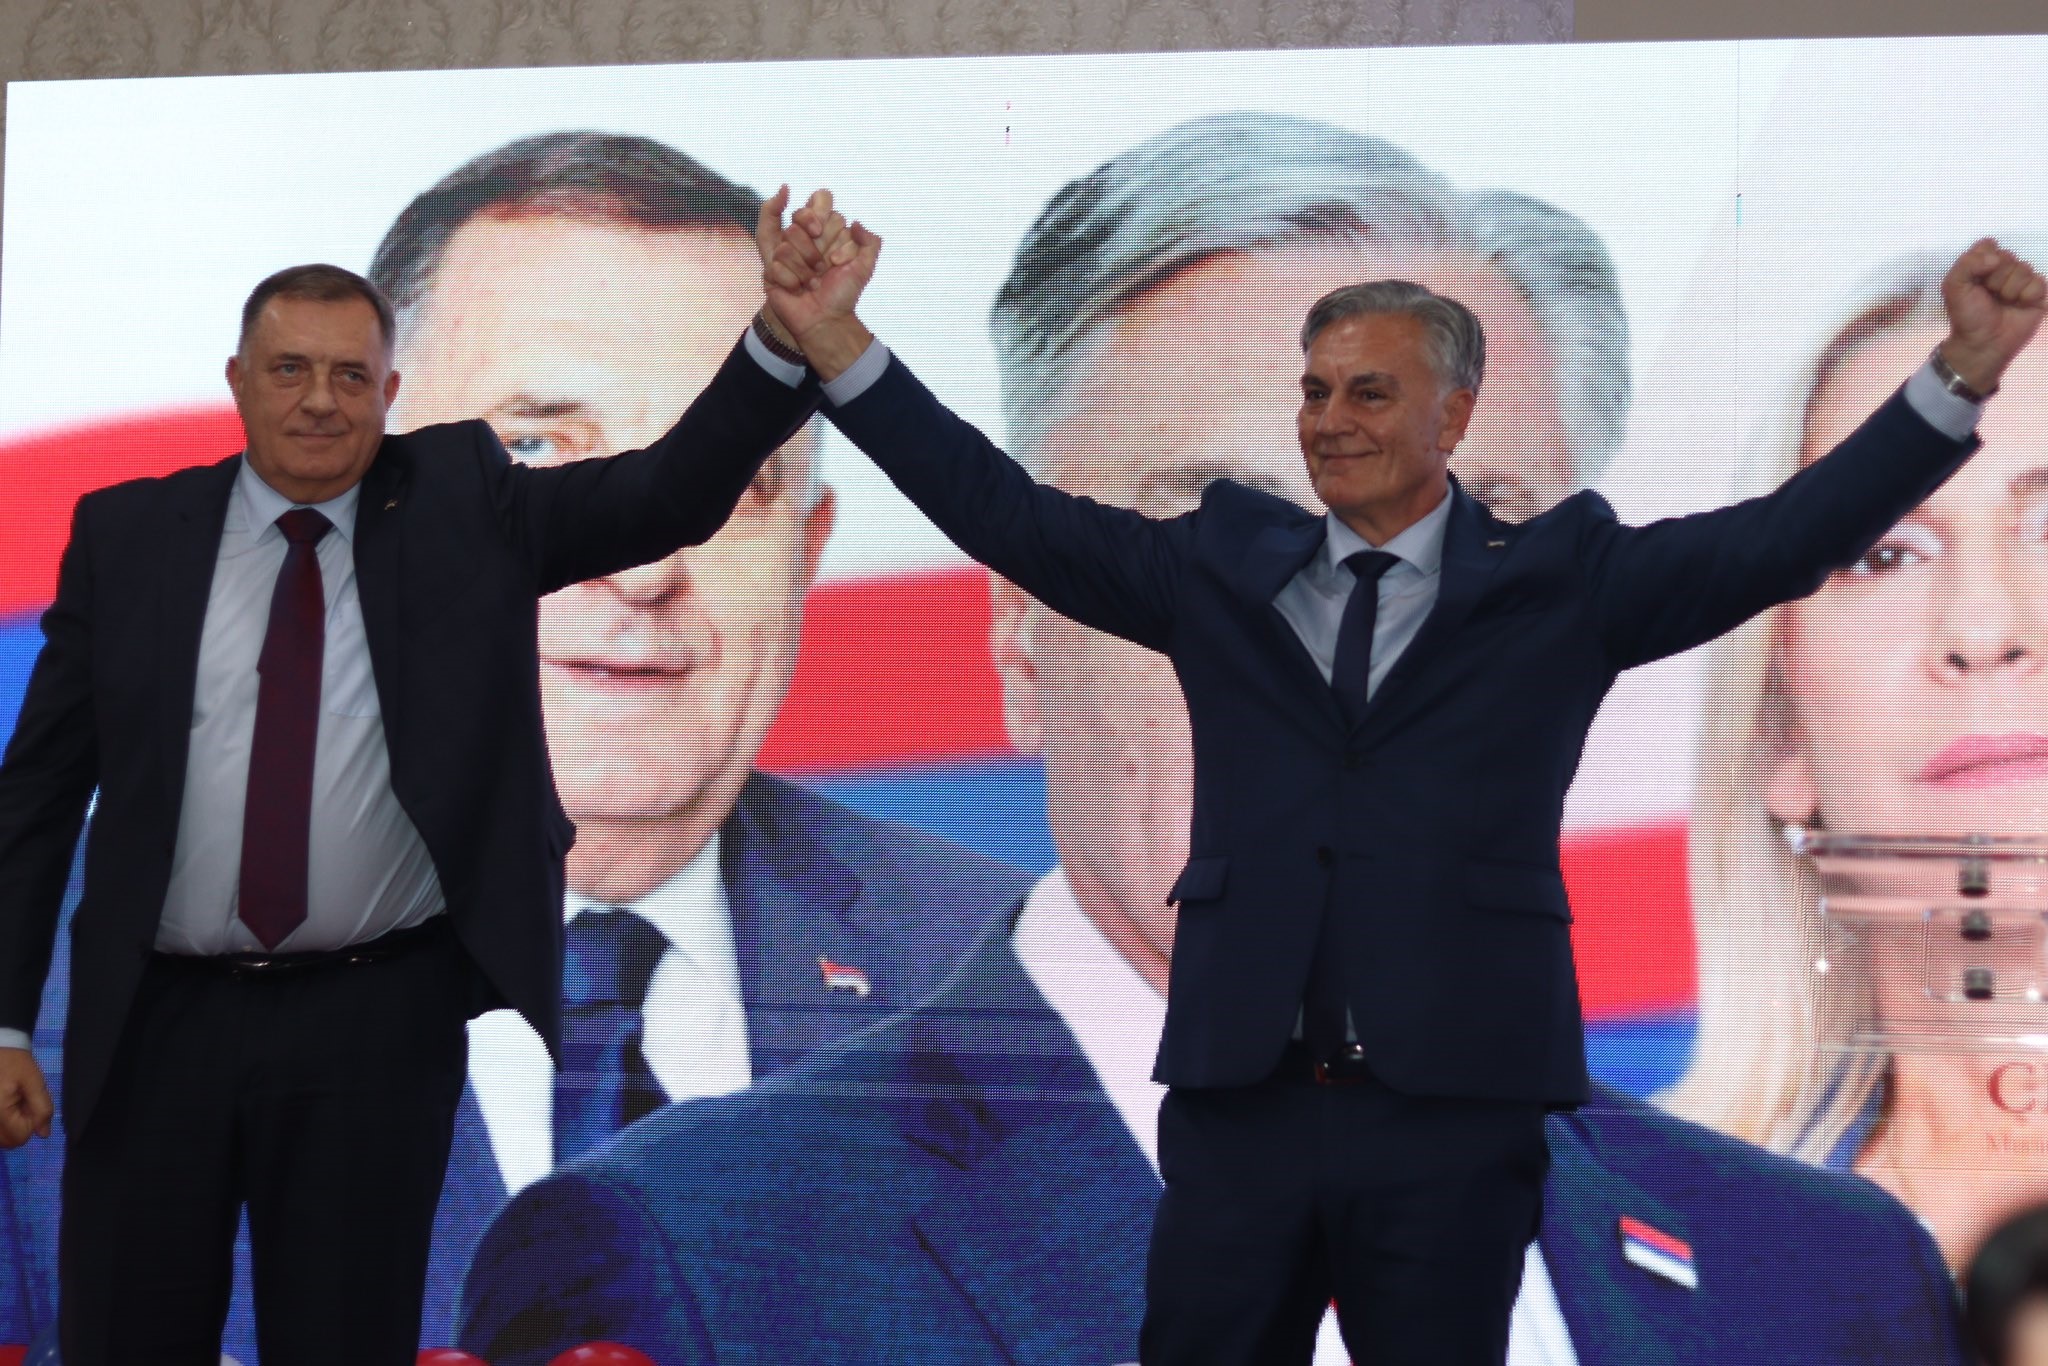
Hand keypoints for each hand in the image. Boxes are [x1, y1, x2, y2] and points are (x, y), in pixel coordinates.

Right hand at [0, 1048, 51, 1147]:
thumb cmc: (14, 1061)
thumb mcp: (34, 1081)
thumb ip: (42, 1108)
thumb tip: (43, 1134)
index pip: (19, 1137)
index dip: (31, 1124)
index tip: (30, 1104)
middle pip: (6, 1141)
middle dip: (18, 1126)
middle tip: (20, 1102)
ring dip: (8, 1125)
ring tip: (11, 1100)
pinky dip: (0, 1121)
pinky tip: (3, 1103)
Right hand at [754, 186, 881, 379]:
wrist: (825, 320)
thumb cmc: (843, 295)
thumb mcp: (864, 268)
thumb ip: (870, 242)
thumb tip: (855, 222)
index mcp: (827, 232)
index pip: (820, 198)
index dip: (819, 212)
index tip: (823, 233)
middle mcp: (805, 237)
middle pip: (799, 218)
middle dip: (814, 247)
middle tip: (823, 267)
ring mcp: (786, 252)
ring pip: (788, 240)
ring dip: (805, 269)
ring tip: (812, 283)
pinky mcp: (771, 269)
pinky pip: (776, 263)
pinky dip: (792, 281)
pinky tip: (797, 290)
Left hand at [1938, 238, 2045, 394]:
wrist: (1983, 343)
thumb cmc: (1967, 315)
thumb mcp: (1953, 287)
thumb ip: (1967, 264)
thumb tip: (1995, 257)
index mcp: (1981, 264)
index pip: (1988, 245)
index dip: (1983, 260)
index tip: (1977, 277)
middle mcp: (2002, 269)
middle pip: (2007, 256)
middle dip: (1995, 278)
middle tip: (1989, 295)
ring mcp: (2020, 280)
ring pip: (2024, 268)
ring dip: (2010, 288)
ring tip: (2003, 302)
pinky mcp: (2036, 293)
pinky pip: (2038, 282)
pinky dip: (2027, 295)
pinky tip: (2019, 305)